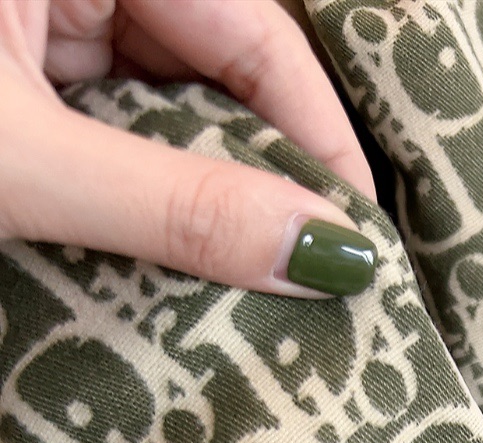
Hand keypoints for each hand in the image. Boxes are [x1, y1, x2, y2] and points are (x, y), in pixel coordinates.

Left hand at [0, 0, 377, 295]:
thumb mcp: (23, 166)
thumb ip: (172, 206)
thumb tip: (326, 256)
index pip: (249, 28)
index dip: (316, 133)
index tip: (355, 236)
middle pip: (214, 71)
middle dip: (261, 174)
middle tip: (310, 272)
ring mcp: (34, 22)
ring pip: (164, 110)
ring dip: (202, 198)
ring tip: (250, 282)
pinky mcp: (13, 82)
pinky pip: (108, 136)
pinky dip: (139, 199)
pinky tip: (170, 262)